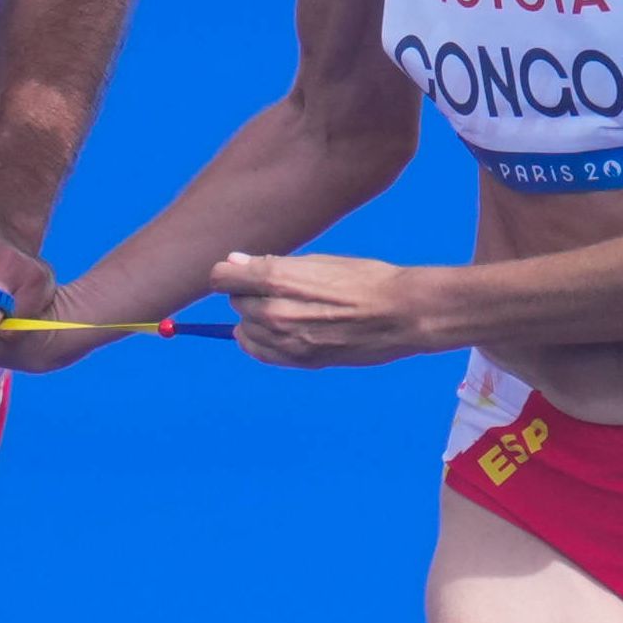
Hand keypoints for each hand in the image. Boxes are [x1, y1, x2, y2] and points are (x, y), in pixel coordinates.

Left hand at [211, 251, 437, 367]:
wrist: (400, 313)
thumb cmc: (364, 279)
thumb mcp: (318, 261)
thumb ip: (271, 266)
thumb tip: (234, 263)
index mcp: (277, 279)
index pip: (221, 278)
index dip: (231, 273)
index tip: (241, 273)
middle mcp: (273, 312)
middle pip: (236, 302)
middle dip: (249, 294)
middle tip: (279, 290)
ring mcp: (284, 340)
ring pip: (245, 329)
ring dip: (256, 320)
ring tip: (287, 310)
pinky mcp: (298, 360)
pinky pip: (260, 352)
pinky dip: (261, 342)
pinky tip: (279, 331)